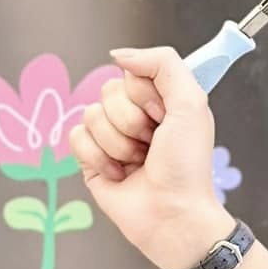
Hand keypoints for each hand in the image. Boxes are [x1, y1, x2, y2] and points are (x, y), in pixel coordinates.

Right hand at [68, 45, 228, 268]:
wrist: (171, 213)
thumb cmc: (187, 165)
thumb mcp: (191, 104)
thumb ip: (164, 64)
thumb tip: (121, 54)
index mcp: (162, 99)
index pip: (132, 74)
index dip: (146, 96)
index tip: (165, 118)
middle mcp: (136, 115)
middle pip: (107, 91)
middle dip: (131, 122)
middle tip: (152, 144)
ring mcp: (112, 137)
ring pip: (90, 114)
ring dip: (118, 143)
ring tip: (138, 162)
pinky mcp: (91, 159)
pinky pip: (76, 137)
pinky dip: (98, 157)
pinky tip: (119, 173)